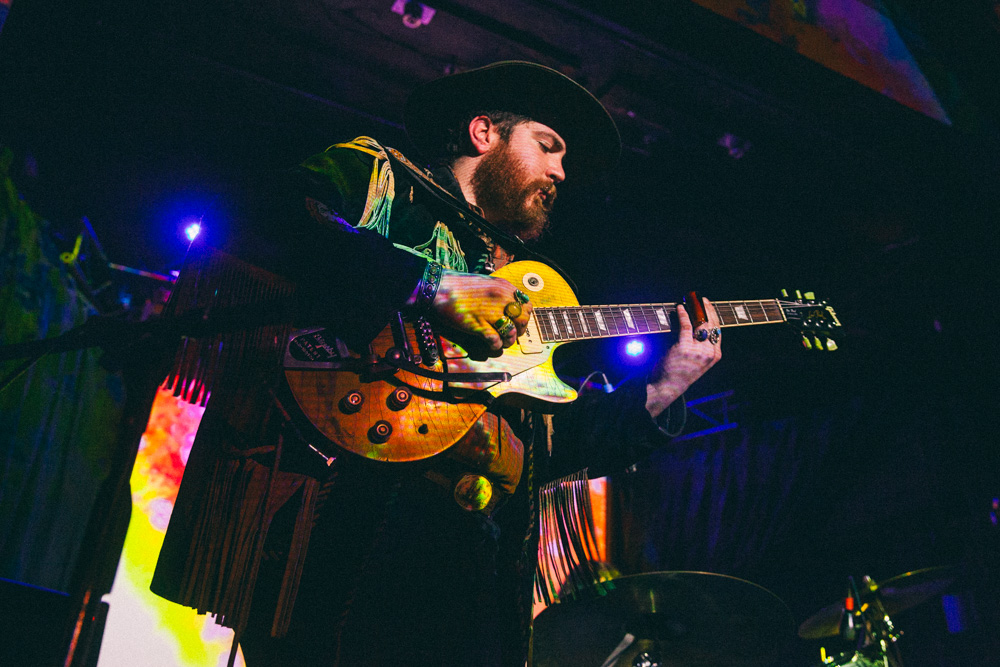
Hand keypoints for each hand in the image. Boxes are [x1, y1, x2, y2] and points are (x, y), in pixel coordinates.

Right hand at [431, 270, 533, 351]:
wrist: (438, 287)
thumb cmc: (459, 285)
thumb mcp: (486, 283)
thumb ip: (500, 293)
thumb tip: (509, 307)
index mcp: (504, 288)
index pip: (526, 306)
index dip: (523, 317)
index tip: (517, 322)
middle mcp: (501, 299)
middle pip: (522, 320)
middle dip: (519, 331)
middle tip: (510, 334)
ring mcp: (491, 313)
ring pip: (511, 333)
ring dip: (507, 340)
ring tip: (501, 341)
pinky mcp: (479, 325)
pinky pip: (496, 341)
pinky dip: (495, 346)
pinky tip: (490, 343)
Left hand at [645, 298, 721, 417]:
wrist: (666, 387)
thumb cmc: (679, 373)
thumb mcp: (697, 360)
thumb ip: (700, 345)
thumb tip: (697, 323)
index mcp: (715, 355)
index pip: (718, 330)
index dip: (713, 315)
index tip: (709, 305)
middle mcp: (709, 353)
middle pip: (711, 324)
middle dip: (707, 309)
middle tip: (701, 299)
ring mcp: (698, 351)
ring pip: (700, 324)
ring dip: (695, 309)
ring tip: (690, 300)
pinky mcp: (684, 348)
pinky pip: (686, 326)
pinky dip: (682, 315)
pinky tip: (679, 308)